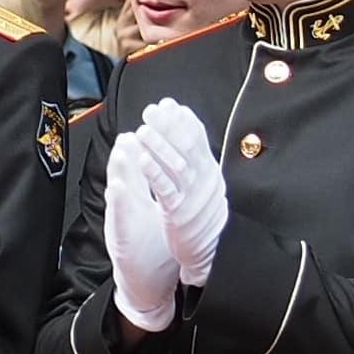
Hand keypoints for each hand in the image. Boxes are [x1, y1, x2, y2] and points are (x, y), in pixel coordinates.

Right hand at [104, 140, 181, 333]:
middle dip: (130, 148)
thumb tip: (164, 162)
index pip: (144, 165)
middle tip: (133, 125)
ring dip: (120, 168)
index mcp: (141, 199)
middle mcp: (130, 206)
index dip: (150, 144)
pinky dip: (118, 201)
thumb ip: (156, 188)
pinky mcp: (121, 238)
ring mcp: (124, 220)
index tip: (156, 123)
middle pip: (128, 171)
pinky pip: (120, 217)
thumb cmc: (152, 247)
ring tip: (122, 148)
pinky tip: (117, 187)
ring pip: (119, 189)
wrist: (144, 284)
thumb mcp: (155, 212)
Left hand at [134, 101, 229, 288]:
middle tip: (151, 111)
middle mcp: (204, 180)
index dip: (183, 119)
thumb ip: (196, 158)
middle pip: (187, 147)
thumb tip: (186, 127)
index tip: (168, 104)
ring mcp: (193, 197)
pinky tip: (142, 159)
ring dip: (159, 146)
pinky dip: (155, 173)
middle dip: (168, 127)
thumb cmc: (202, 214)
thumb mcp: (204, 182)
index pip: (198, 138)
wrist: (211, 250)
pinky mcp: (180, 213)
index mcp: (209, 170)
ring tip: (143, 130)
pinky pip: (167, 190)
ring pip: (177, 165)